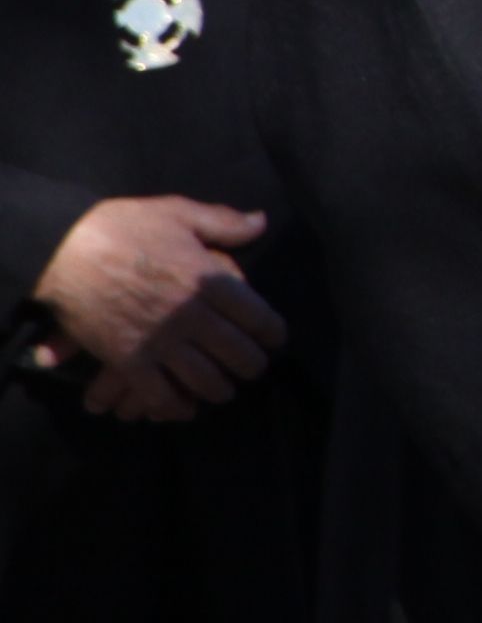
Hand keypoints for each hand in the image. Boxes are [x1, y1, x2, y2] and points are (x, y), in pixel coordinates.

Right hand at [32, 196, 284, 421]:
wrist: (64, 252)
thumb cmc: (122, 228)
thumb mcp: (178, 213)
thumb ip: (222, 223)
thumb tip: (260, 222)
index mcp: (210, 280)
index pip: (257, 316)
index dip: (272, 332)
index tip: (276, 339)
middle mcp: (192, 316)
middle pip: (236, 352)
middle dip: (251, 365)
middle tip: (254, 369)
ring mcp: (161, 342)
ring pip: (204, 378)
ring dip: (219, 389)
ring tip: (224, 390)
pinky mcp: (128, 361)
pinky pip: (159, 395)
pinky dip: (175, 407)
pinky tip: (184, 409)